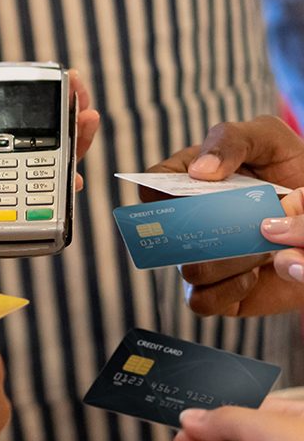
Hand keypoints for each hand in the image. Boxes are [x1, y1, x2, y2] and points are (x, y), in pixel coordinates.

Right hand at [0, 50, 99, 187]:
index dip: (24, 200)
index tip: (49, 187)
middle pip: (30, 174)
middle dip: (62, 159)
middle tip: (80, 142)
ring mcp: (5, 143)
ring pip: (45, 151)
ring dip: (72, 134)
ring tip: (86, 114)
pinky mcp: (18, 124)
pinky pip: (46, 122)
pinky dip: (64, 110)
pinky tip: (77, 94)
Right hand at [147, 117, 303, 315]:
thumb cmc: (291, 169)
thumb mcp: (267, 139)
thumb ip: (231, 141)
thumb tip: (200, 172)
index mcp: (188, 182)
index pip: (151, 185)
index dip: (158, 192)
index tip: (188, 192)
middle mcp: (189, 222)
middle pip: (165, 234)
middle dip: (201, 230)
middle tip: (236, 222)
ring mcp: (202, 258)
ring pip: (188, 269)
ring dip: (227, 260)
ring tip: (261, 247)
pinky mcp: (221, 292)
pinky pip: (203, 301)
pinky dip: (228, 289)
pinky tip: (255, 273)